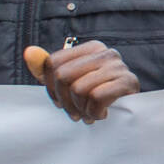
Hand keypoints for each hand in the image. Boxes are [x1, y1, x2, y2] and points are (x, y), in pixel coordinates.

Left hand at [24, 42, 138, 122]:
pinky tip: (102, 114)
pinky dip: (95, 112)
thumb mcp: (73, 82)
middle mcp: (106, 52)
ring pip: (79, 88)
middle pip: (63, 76)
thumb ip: (50, 68)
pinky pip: (97, 97)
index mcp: (92, 48)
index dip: (50, 88)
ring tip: (90, 115)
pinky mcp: (129, 82)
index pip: (53, 63)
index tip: (60, 102)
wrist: (135, 112)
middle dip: (66, 102)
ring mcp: (119, 66)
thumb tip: (29, 52)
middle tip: (75, 114)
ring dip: (82, 109)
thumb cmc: (101, 97)